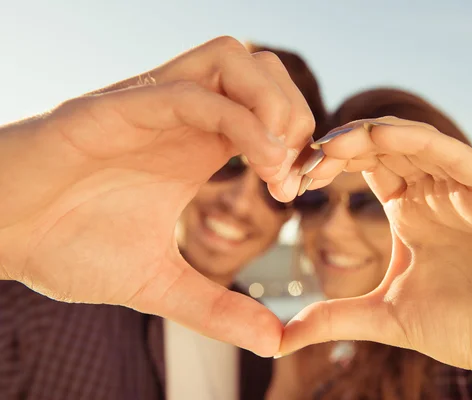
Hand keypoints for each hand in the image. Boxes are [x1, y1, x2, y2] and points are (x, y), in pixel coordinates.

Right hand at [0, 36, 314, 356]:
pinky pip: (193, 92)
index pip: (268, 107)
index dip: (300, 141)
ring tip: (277, 166)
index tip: (296, 191)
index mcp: (195, 144)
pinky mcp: (118, 107)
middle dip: (299, 115)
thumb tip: (275, 339)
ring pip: (235, 59)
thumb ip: (217, 309)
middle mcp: (180, 115)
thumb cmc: (65, 246)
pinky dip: (240, 121)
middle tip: (293, 177)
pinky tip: (257, 164)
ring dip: (274, 105)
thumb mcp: (158, 284)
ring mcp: (151, 105)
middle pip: (263, 70)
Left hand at [281, 117, 471, 397]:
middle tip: (302, 162)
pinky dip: (415, 140)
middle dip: (338, 147)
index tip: (290, 181)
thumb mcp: (386, 317)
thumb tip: (280, 339)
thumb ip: (334, 318)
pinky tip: (379, 137)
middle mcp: (434, 192)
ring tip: (329, 146)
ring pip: (412, 140)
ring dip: (369, 135)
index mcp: (409, 211)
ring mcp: (464, 188)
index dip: (327, 164)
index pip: (364, 164)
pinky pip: (453, 152)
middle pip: (381, 146)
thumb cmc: (466, 329)